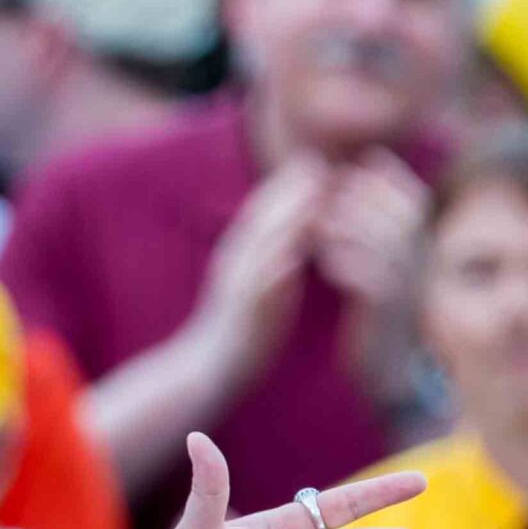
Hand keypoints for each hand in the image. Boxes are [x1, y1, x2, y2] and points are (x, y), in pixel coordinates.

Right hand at [191, 157, 326, 389]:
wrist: (211, 367)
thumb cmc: (242, 327)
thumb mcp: (259, 284)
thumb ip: (274, 259)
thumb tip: (296, 240)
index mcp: (239, 255)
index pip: (263, 212)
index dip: (287, 185)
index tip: (315, 163)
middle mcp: (235, 263)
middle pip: (260, 217)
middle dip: (287, 189)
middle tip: (316, 162)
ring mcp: (236, 285)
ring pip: (258, 244)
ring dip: (283, 219)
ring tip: (310, 196)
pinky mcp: (241, 311)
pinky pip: (258, 287)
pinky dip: (275, 268)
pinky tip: (295, 256)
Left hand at [315, 151, 429, 403]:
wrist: (389, 365)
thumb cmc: (380, 305)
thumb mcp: (387, 258)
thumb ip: (382, 219)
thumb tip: (372, 165)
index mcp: (425, 246)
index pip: (415, 199)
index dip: (389, 177)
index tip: (360, 163)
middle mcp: (424, 263)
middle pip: (401, 218)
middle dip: (365, 197)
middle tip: (331, 188)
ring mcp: (410, 288)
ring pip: (387, 247)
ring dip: (351, 229)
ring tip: (320, 222)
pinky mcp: (390, 314)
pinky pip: (374, 283)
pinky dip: (348, 266)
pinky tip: (324, 261)